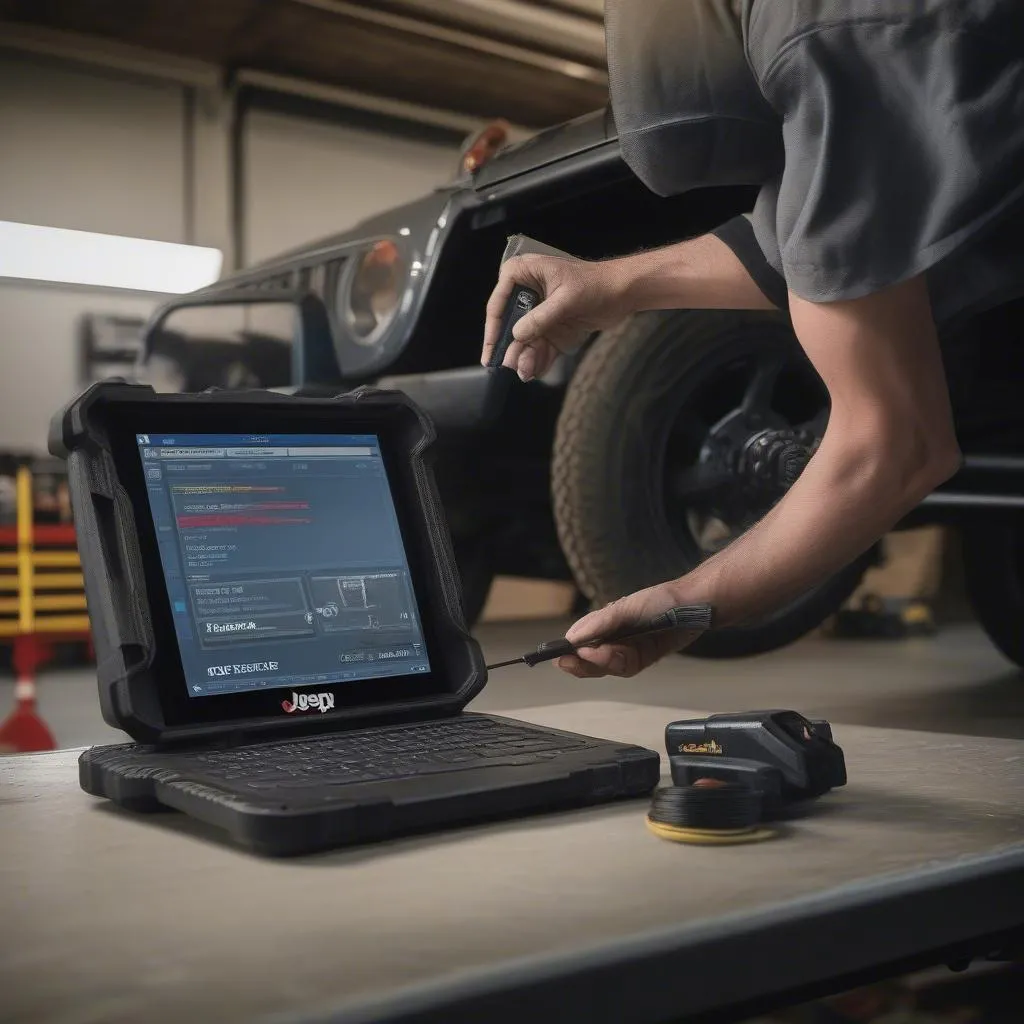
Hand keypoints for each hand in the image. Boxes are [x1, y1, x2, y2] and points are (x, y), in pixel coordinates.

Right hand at [481, 252, 630, 380]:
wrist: (623, 292)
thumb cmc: (595, 284)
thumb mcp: (566, 299)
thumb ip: (541, 318)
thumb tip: (517, 335)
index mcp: (524, 274)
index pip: (499, 303)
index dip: (494, 327)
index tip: (492, 349)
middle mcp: (527, 295)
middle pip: (509, 326)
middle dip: (511, 348)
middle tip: (510, 366)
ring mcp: (539, 315)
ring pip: (524, 342)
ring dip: (525, 358)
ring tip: (526, 372)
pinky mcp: (551, 331)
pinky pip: (540, 349)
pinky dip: (539, 361)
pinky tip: (536, 372)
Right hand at [557, 580, 704, 678]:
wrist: (694, 606)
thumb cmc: (660, 599)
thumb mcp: (625, 607)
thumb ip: (600, 622)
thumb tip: (573, 637)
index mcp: (605, 623)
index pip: (580, 640)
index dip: (570, 650)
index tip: (560, 655)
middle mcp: (614, 637)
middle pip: (590, 658)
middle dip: (579, 662)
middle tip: (568, 662)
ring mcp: (629, 648)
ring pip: (607, 665)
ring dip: (600, 661)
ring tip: (593, 654)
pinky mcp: (644, 658)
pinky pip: (626, 667)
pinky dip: (617, 663)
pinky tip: (614, 656)